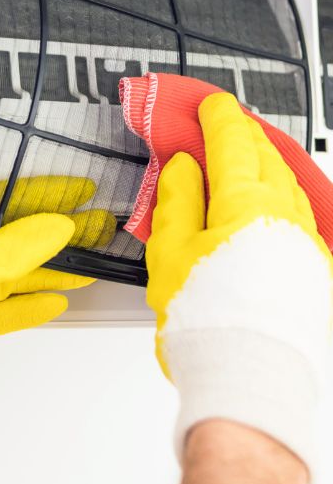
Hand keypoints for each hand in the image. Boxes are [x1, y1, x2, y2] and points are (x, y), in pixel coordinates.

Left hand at [0, 176, 114, 483]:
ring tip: (87, 263)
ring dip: (46, 270)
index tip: (77, 189)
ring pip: (6, 276)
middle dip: (50, 234)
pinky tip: (54, 301)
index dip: (37, 193)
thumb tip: (55, 226)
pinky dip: (25, 307)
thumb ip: (7, 251)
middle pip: (5, 238)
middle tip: (94, 227)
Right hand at [146, 92, 332, 471]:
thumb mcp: (170, 252)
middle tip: (222, 124)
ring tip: (243, 158)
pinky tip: (269, 203)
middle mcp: (286, 217)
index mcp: (246, 204)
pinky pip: (299, 214)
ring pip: (288, 184)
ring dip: (265, 163)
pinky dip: (279, 196)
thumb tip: (182, 169)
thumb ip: (177, 200)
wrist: (250, 378)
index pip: (233, 143)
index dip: (218, 118)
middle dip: (243, 134)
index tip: (209, 105)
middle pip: (267, 157)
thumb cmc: (209, 321)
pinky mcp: (314, 271)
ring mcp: (306, 244)